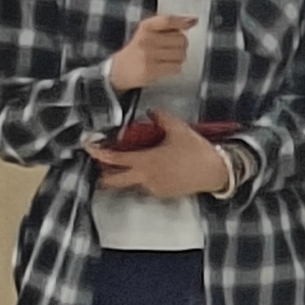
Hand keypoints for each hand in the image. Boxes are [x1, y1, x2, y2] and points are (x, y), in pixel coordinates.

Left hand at [88, 124, 231, 198]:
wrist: (215, 172)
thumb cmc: (196, 150)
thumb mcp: (179, 129)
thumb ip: (162, 118)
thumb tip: (151, 111)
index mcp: (145, 161)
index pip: (114, 159)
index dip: (98, 154)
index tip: (89, 148)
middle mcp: (145, 177)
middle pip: (114, 182)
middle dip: (103, 176)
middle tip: (99, 168)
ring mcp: (153, 188)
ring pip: (131, 183)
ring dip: (127, 175)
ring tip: (133, 165)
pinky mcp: (163, 193)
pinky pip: (148, 185)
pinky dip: (146, 178)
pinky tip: (157, 170)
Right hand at [105, 12, 195, 93]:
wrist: (119, 69)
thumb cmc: (139, 49)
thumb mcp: (148, 31)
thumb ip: (169, 25)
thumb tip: (193, 20)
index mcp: (145, 27)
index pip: (168, 20)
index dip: (182, 21)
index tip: (192, 21)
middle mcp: (146, 40)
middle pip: (181, 39)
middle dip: (181, 44)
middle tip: (172, 48)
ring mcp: (147, 55)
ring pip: (180, 54)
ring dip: (179, 57)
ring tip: (168, 58)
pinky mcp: (150, 70)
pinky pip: (176, 67)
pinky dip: (175, 67)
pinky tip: (165, 66)